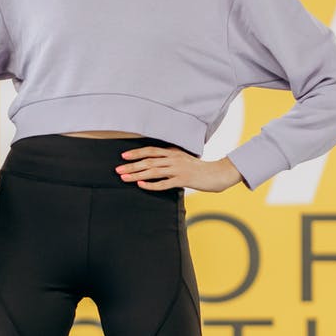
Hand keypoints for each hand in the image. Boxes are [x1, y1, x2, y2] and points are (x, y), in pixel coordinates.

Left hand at [115, 147, 242, 191]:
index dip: (136, 153)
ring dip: (137, 175)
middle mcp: (174, 159)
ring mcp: (178, 169)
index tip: (123, 156)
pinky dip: (151, 185)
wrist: (217, 174)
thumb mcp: (183, 158)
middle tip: (118, 170)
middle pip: (149, 161)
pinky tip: (141, 185)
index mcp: (173, 152)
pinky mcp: (182, 180)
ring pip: (153, 171)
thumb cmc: (198, 168)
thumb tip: (154, 160)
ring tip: (125, 178)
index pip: (151, 150)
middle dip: (132, 165)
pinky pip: (164, 183)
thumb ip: (170, 157)